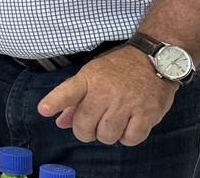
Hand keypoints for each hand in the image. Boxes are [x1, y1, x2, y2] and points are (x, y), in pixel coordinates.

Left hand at [37, 46, 178, 145]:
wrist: (155, 58)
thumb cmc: (119, 69)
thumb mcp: (93, 76)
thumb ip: (75, 101)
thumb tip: (61, 122)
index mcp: (88, 79)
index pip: (68, 91)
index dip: (55, 101)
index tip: (44, 110)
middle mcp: (105, 90)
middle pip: (85, 126)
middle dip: (86, 132)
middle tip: (94, 125)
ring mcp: (127, 102)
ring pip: (107, 137)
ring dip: (109, 135)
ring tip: (115, 120)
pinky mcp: (147, 113)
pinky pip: (130, 140)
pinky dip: (129, 137)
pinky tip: (131, 124)